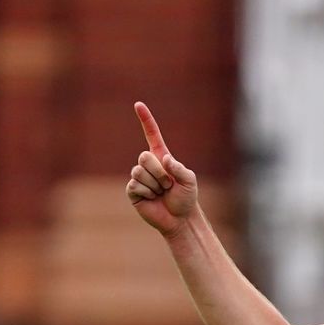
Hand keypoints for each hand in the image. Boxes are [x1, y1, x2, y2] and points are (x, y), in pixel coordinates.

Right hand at [126, 102, 197, 236]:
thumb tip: (165, 160)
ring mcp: (139, 177)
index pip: (152, 135)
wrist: (180, 219)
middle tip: (168, 185)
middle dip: (159, 172)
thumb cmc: (186, 199)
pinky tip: (152, 199)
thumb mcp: (190, 181)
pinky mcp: (133, 191)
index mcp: (161, 158)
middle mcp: (149, 165)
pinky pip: (135, 185)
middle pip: (144, 156)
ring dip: (155, 185)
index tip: (138, 104)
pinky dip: (147, 193)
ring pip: (139, 172)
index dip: (146, 120)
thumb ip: (180, 168)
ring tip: (162, 193)